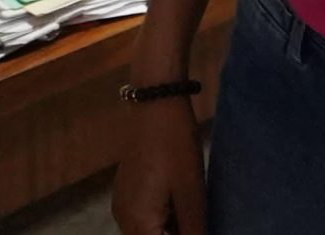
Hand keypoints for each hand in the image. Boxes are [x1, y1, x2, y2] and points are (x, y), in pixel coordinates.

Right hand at [112, 96, 205, 233]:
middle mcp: (123, 219)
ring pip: (149, 233)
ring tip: (194, 213)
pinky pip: (146, 219)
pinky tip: (183, 207)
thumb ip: (194, 232)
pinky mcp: (127, 193)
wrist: (156, 104)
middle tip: (201, 221)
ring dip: (172, 231)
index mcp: (136, 223)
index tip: (201, 227)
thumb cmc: (176, 147)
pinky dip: (164, 221)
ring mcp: (123, 205)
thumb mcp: (192, 195)